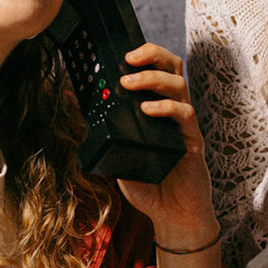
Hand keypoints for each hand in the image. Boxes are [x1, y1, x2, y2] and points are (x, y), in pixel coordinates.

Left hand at [115, 42, 219, 247]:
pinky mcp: (193, 141)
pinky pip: (185, 115)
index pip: (158, 69)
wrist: (173, 215)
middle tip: (129, 58)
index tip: (122, 53)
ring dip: (153, 79)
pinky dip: (166, 108)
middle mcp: (174, 111)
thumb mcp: (117, 151)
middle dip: (153, 55)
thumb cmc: (149, 184)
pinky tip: (148, 110)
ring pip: (179, 85)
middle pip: (173, 67)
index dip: (145, 55)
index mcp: (159, 108)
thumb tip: (73, 99)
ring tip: (130, 82)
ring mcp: (185, 125)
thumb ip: (101, 126)